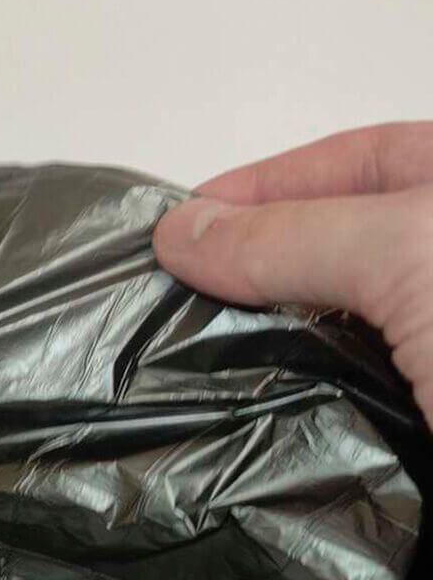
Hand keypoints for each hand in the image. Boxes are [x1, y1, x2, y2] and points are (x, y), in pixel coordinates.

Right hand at [154, 123, 432, 428]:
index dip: (265, 182)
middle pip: (337, 243)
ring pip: (337, 328)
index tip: (184, 219)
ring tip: (189, 351)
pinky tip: (247, 410)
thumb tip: (180, 234)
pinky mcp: (418, 420)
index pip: (357, 159)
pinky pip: (347, 401)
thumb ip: (289, 236)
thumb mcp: (409, 252)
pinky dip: (297, 404)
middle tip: (172, 288)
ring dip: (269, 343)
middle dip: (253, 263)